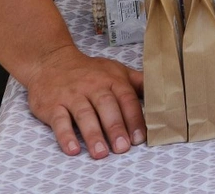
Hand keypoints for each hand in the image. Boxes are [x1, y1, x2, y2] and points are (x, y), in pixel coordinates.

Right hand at [23, 46, 144, 158]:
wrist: (52, 62)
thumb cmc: (90, 71)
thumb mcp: (116, 71)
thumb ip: (138, 83)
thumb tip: (162, 92)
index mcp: (112, 79)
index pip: (126, 98)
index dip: (134, 118)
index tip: (139, 137)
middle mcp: (93, 86)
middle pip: (107, 107)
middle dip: (116, 127)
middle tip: (123, 148)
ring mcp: (72, 96)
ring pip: (84, 115)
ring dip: (93, 135)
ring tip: (101, 153)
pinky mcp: (53, 105)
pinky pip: (59, 121)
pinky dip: (65, 136)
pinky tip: (73, 150)